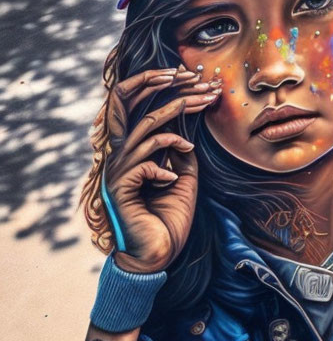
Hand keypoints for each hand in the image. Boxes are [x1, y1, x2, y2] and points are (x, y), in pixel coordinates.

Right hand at [102, 66, 219, 273]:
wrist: (158, 256)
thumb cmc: (170, 218)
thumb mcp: (183, 175)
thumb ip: (180, 149)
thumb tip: (187, 123)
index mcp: (134, 151)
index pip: (145, 110)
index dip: (170, 92)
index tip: (202, 84)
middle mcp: (122, 157)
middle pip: (143, 109)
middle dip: (175, 92)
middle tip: (205, 85)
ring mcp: (118, 171)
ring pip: (146, 129)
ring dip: (177, 118)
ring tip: (201, 114)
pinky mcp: (121, 188)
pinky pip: (145, 161)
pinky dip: (164, 166)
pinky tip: (171, 180)